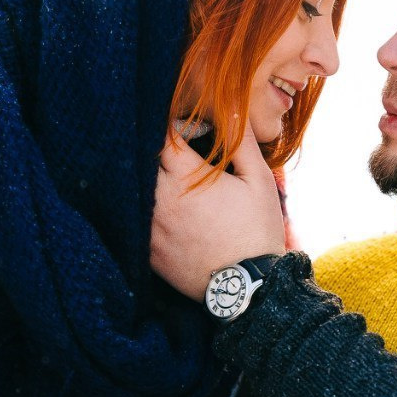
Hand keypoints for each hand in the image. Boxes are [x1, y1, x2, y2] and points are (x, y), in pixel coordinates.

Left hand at [151, 123, 285, 299]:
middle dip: (160, 155)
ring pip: (137, 191)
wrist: (250, 288)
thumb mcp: (259, 181)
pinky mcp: (149, 251)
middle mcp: (161, 200)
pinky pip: (136, 222)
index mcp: (186, 178)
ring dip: (151, 182)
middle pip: (145, 162)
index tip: (190, 133)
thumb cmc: (257, 231)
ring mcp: (151, 227)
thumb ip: (241, 142)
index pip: (164, 137)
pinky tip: (169, 214)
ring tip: (173, 185)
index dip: (176, 129)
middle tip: (180, 157)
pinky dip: (147, 212)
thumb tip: (233, 108)